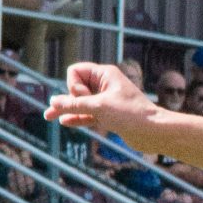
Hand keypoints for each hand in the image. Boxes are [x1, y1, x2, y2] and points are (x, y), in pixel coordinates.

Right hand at [43, 61, 159, 140]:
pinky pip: (89, 114)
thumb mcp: (99, 107)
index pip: (75, 71)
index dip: (74, 85)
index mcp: (105, 74)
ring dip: (67, 109)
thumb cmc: (131, 114)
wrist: (155, 132)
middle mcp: (105, 85)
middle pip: (76, 87)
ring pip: (82, 103)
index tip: (87, 98)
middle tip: (63, 110)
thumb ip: (74, 104)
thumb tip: (53, 102)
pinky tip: (65, 122)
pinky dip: (78, 117)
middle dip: (68, 98)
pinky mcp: (110, 115)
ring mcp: (107, 100)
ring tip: (48, 116)